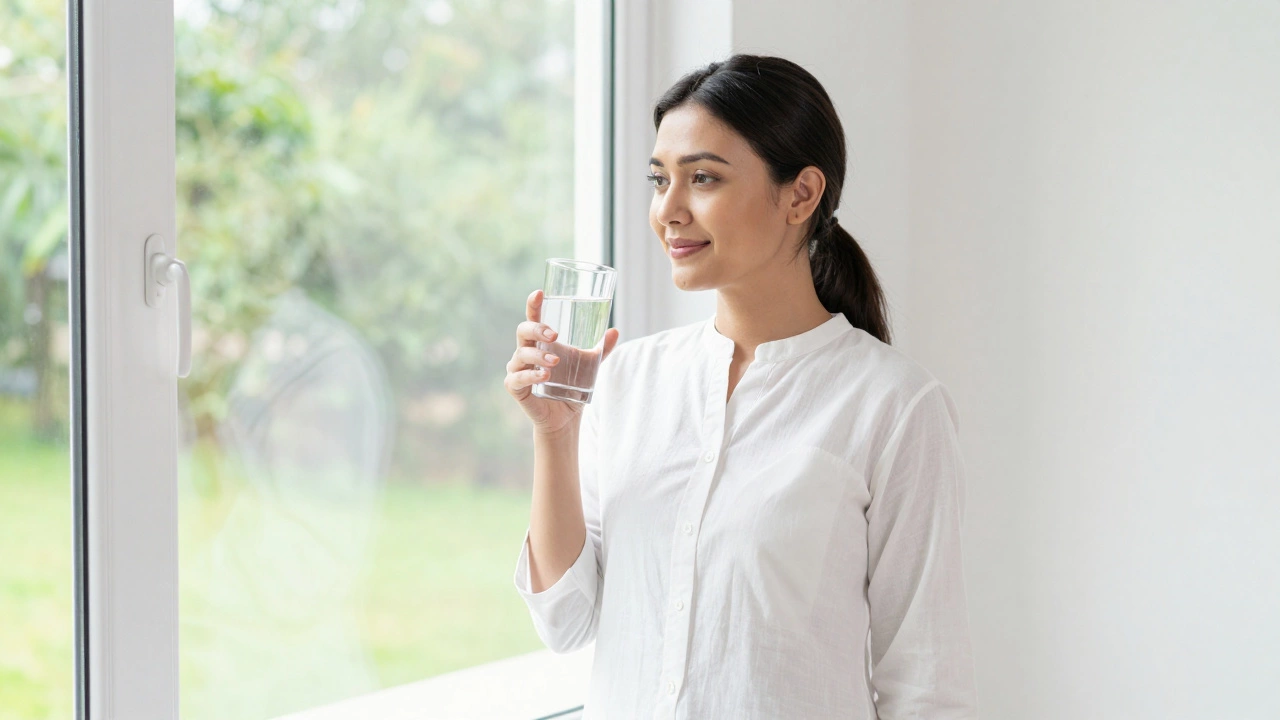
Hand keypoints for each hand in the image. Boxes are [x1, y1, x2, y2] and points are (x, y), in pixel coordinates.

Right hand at [504, 288, 619, 435]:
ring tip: (555, 362)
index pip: (533, 318)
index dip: (533, 304)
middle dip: (537, 329)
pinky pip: (517, 378)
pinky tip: (544, 377)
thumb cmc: (572, 385)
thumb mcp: (589, 365)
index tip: (539, 293)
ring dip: (538, 356)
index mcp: (540, 341)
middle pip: (523, 331)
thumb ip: (601, 349)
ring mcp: (518, 369)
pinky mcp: (514, 387)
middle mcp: (526, 351)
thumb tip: (615, 331)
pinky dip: (530, 376)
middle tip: (555, 335)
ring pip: (521, 355)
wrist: (565, 417)